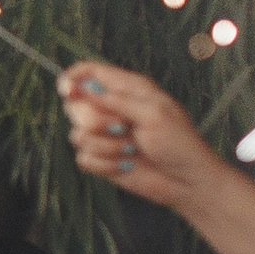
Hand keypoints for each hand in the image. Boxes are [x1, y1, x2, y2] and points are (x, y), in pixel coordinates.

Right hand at [59, 62, 235, 210]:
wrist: (186, 181)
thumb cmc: (179, 144)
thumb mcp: (154, 113)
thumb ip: (117, 99)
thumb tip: (84, 89)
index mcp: (127, 90)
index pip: (89, 72)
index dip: (73, 78)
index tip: (68, 92)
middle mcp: (112, 110)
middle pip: (76, 105)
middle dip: (94, 120)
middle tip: (121, 127)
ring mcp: (105, 135)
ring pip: (77, 135)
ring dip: (106, 146)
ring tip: (131, 149)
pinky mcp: (101, 158)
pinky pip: (83, 158)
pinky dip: (104, 164)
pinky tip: (125, 164)